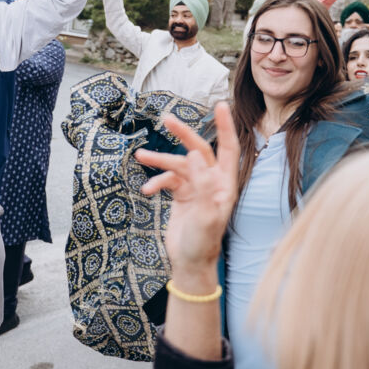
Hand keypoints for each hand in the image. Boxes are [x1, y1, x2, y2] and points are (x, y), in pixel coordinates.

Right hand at [136, 102, 238, 273]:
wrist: (189, 264)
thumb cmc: (202, 242)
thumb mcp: (204, 214)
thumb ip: (201, 184)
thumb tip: (193, 154)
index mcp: (225, 184)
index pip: (228, 148)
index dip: (225, 126)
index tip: (221, 104)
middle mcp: (212, 182)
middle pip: (198, 150)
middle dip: (183, 134)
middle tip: (167, 119)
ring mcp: (196, 188)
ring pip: (178, 165)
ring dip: (160, 161)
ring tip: (140, 156)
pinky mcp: (182, 196)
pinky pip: (168, 180)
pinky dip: (156, 183)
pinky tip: (146, 192)